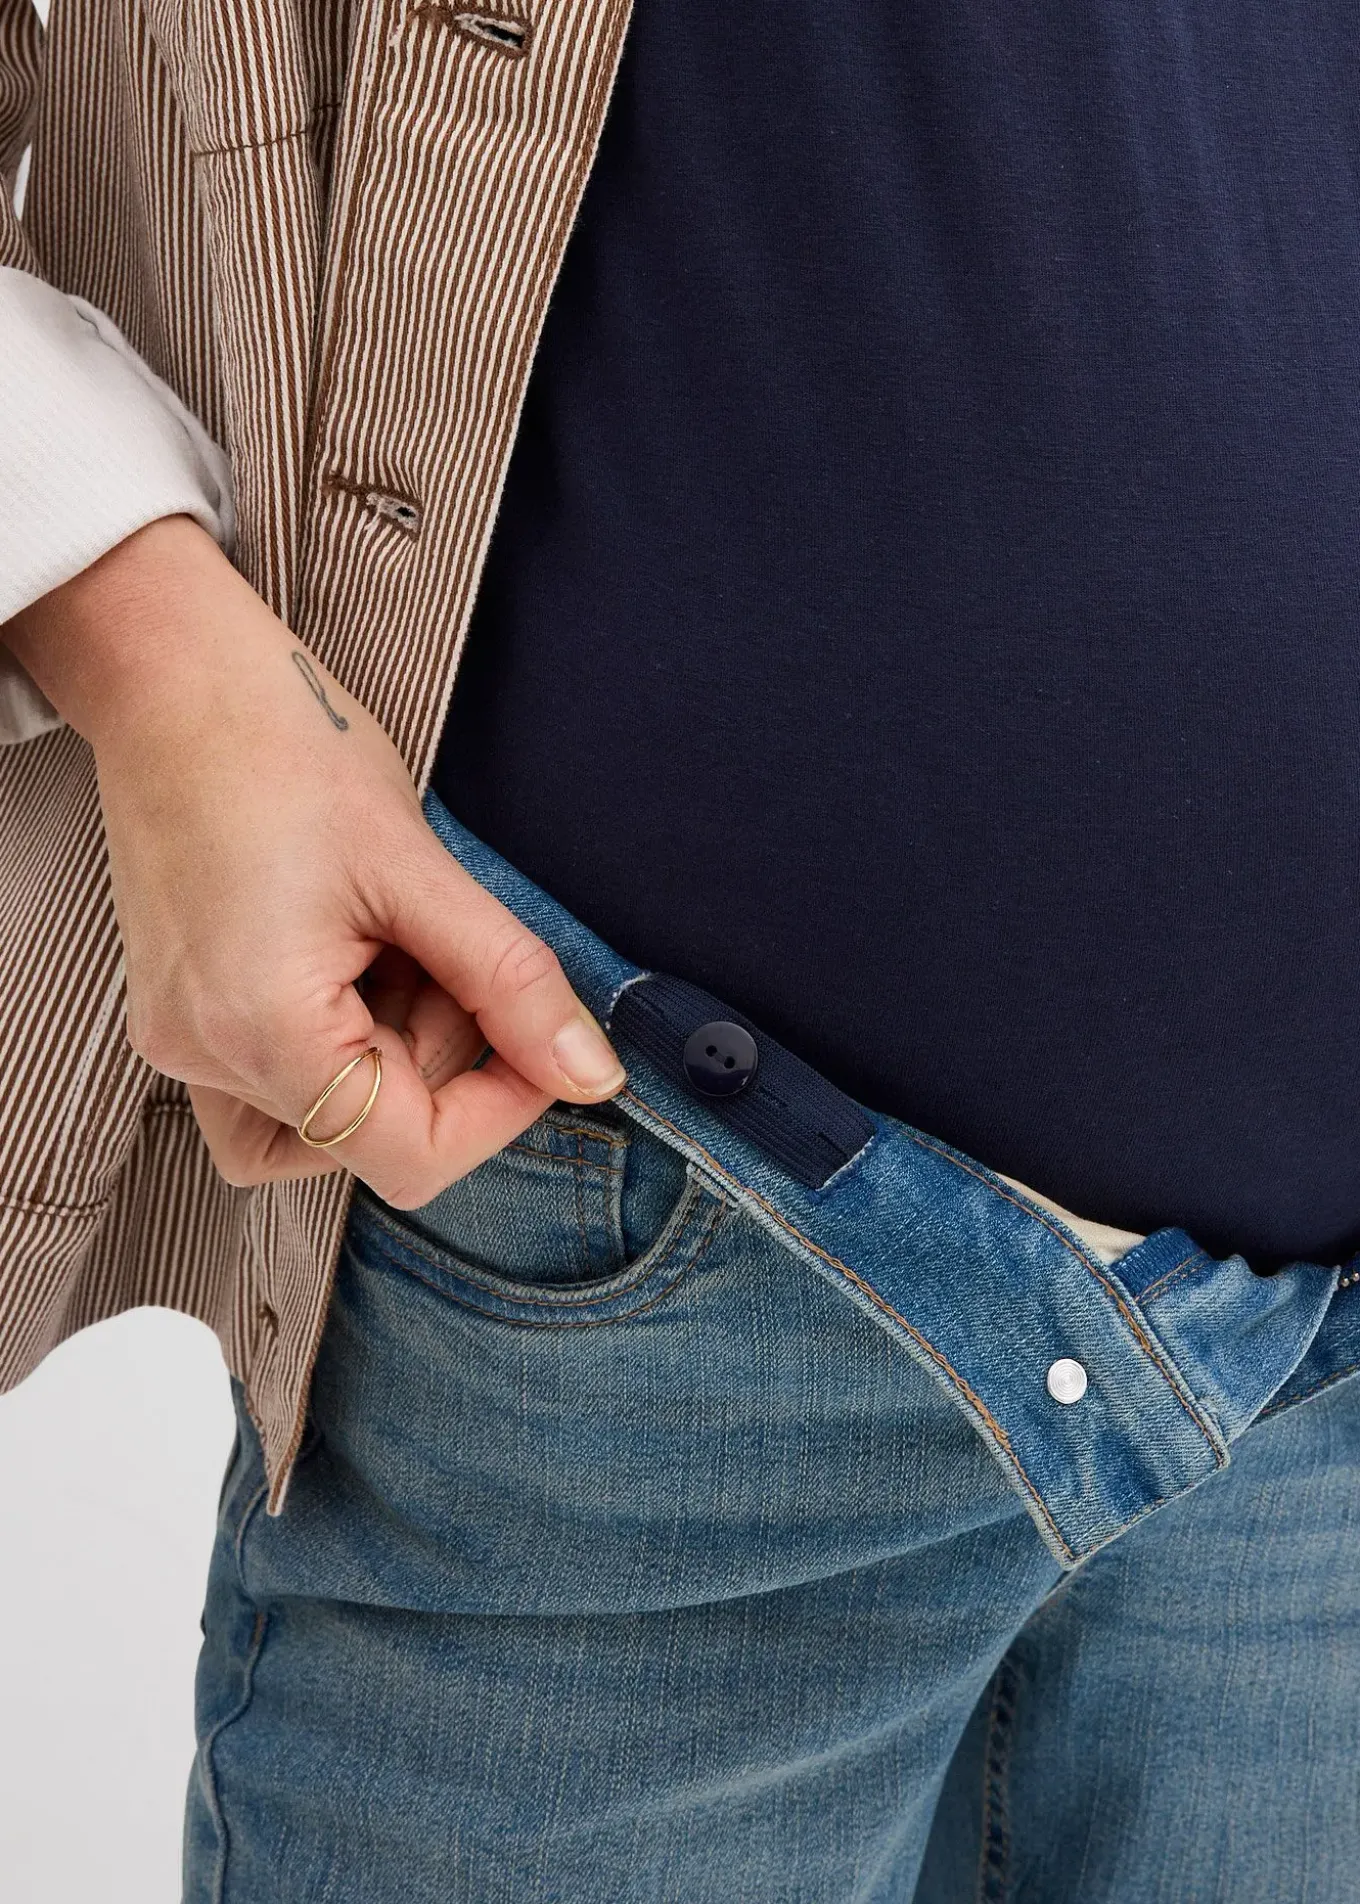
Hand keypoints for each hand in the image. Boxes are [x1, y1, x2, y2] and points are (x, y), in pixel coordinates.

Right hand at [4, 516, 626, 1205]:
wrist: (177, 680)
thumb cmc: (285, 748)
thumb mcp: (421, 870)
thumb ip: (511, 985)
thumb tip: (590, 1075)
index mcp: (261, 1030)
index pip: (412, 1157)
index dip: (501, 1109)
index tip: (539, 1036)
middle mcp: (206, 1058)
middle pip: (375, 1138)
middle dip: (442, 1052)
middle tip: (439, 941)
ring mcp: (186, 1044)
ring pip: (328, 1126)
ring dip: (391, 1056)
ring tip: (388, 945)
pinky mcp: (186, 1018)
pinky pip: (280, 1085)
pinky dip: (340, 1045)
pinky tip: (352, 962)